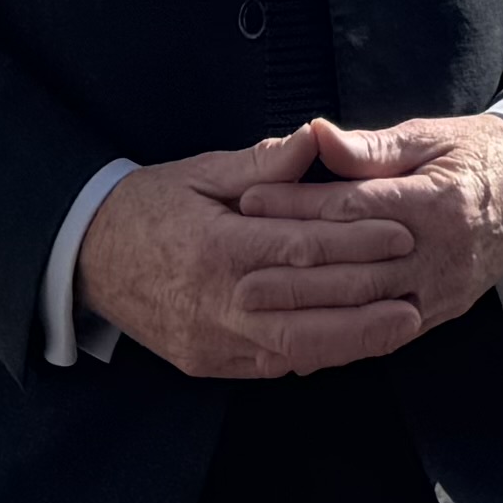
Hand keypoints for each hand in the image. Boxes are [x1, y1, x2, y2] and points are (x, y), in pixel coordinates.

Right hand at [78, 132, 427, 379]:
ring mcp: (210, 339)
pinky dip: (316, 354)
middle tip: (417, 287)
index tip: (401, 235)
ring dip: (353, 339)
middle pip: (306, 305)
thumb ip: (262, 165)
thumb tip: (314, 139)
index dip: (356, 243)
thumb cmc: (148, 207)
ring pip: (294, 347)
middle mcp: (215, 300)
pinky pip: (270, 364)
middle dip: (367, 298)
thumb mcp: (200, 172)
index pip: (300, 247)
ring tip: (401, 325)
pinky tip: (353, 342)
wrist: (86, 257)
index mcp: (216, 245)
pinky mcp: (207, 364)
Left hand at [233, 111, 502, 336]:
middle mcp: (439, 251)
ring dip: (311, 316)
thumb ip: (371, 147)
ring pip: (368, 311)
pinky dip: (344, 343)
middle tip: (236, 275)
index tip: (249, 202)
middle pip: (355, 268)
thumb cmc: (473, 153)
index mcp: (434, 200)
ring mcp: (443, 288)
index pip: (353, 207)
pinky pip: (387, 334)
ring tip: (258, 315)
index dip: (298, 205)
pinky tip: (302, 349)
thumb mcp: (427, 136)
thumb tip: (317, 136)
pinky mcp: (443, 311)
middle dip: (292, 274)